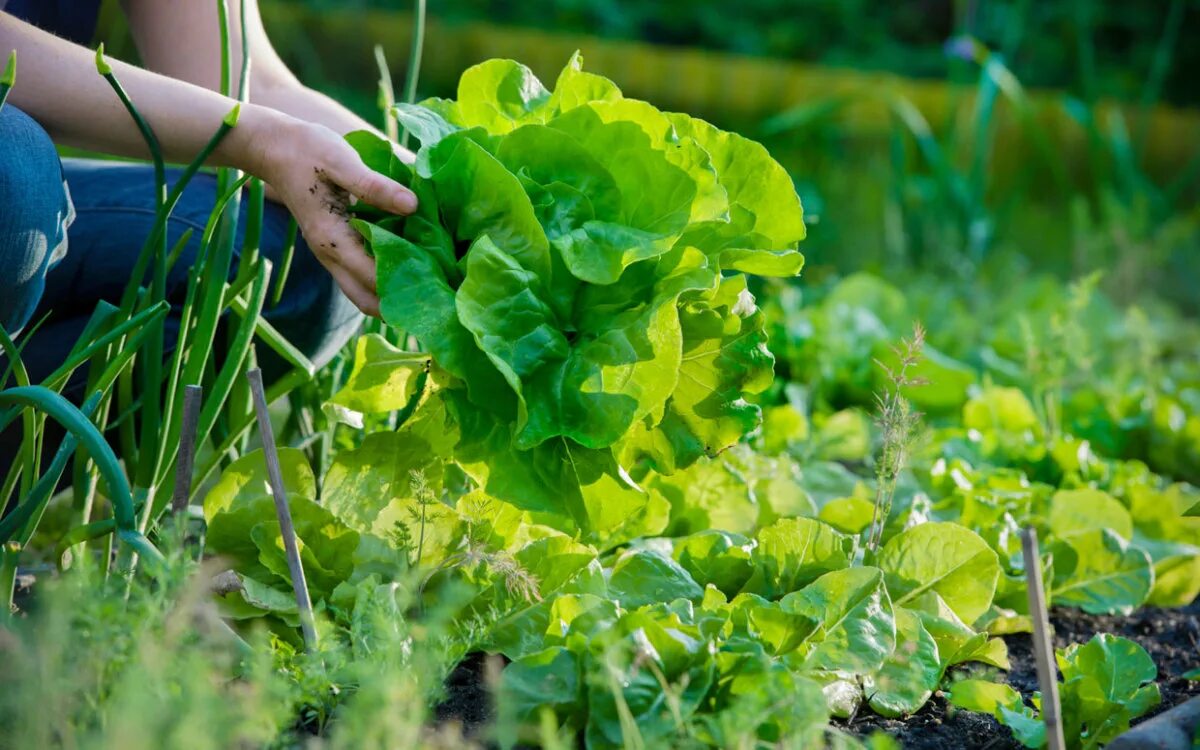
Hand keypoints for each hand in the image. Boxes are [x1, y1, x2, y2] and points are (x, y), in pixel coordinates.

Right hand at [244, 110, 416, 315]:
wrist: (273, 147)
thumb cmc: (307, 151)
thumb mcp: (341, 161)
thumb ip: (375, 186)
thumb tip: (413, 205)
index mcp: (332, 239)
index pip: (373, 278)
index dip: (404, 285)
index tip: (437, 284)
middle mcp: (329, 255)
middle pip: (366, 300)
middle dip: (398, 305)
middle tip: (435, 295)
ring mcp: (330, 254)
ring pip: (362, 291)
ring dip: (390, 294)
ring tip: (427, 284)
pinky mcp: (334, 247)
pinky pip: (359, 275)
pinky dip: (381, 278)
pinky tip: (409, 263)